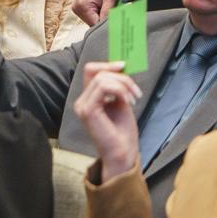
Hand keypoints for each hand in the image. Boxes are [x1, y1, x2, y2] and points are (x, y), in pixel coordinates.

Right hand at [73, 62, 142, 179]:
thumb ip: (117, 85)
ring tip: (134, 99)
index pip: (91, 70)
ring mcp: (82, 106)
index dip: (107, 64)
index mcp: (88, 98)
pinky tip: (128, 102)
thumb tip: (121, 65)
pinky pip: (104, 87)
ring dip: (124, 84)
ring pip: (102, 78)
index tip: (124, 66)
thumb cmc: (122, 131)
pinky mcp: (88, 111)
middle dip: (121, 76)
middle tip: (135, 91)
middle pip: (97, 72)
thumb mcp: (121, 101)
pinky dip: (120, 90)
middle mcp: (81, 101)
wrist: (123, 153)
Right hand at [74, 0, 119, 25]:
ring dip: (101, 17)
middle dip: (103, 20)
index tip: (115, 20)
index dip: (105, 25)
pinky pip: (90, 17)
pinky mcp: (80, 9)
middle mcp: (77, 9)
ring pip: (92, 21)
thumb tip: (110, 26)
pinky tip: (102, 7)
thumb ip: (109, 11)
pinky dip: (98, 14)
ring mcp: (77, 9)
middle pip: (93, 24)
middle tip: (112, 10)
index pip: (95, 25)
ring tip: (106, 6)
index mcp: (82, 5)